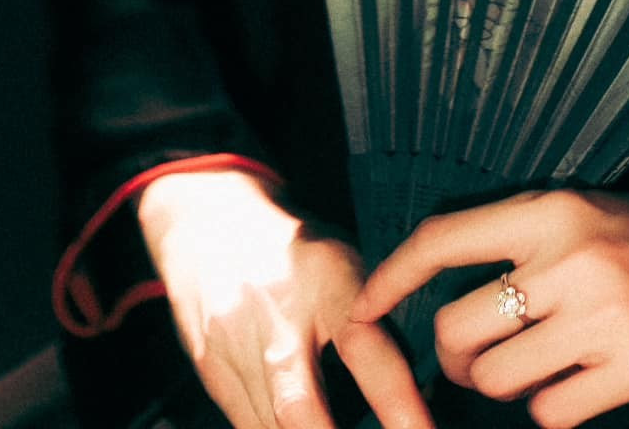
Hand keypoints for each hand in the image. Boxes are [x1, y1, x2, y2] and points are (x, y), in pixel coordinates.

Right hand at [137, 168, 433, 428]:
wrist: (211, 219)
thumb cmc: (297, 249)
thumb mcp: (344, 264)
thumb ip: (372, 324)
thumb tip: (418, 393)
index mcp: (328, 278)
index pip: (367, 350)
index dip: (398, 404)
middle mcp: (277, 314)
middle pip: (300, 406)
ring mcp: (235, 345)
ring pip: (270, 426)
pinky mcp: (210, 370)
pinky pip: (248, 425)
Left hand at [352, 188, 628, 427]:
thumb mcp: (596, 214)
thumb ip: (530, 240)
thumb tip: (456, 286)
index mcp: (554, 210)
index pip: (442, 240)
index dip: (391, 280)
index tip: (365, 310)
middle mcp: (568, 259)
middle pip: (456, 329)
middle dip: (454, 358)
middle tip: (478, 360)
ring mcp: (600, 318)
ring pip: (497, 380)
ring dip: (503, 388)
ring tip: (534, 371)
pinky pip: (551, 413)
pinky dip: (552, 410)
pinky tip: (578, 390)